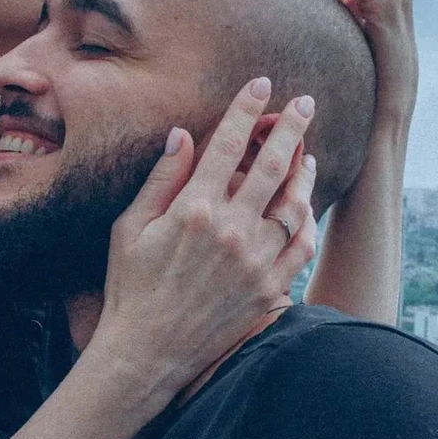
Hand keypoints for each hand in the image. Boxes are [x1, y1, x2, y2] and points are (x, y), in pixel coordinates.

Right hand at [89, 79, 316, 401]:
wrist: (147, 354)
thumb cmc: (130, 288)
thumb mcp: (130, 228)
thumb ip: (160, 179)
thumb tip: (183, 134)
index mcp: (193, 209)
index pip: (228, 144)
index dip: (246, 109)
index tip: (260, 84)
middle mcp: (230, 231)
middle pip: (272, 165)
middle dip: (291, 127)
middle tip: (306, 103)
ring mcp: (255, 261)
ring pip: (295, 203)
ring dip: (305, 171)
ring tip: (308, 153)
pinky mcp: (269, 289)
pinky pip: (301, 246)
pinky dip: (307, 220)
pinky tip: (305, 205)